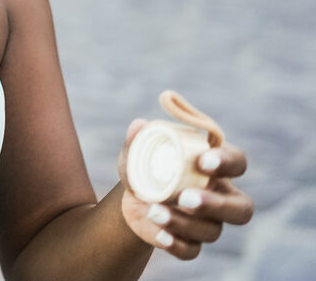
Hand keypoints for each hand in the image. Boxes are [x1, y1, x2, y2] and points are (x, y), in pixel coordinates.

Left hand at [117, 119, 253, 259]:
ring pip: (213, 231)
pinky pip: (193, 250)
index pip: (237, 162)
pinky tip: (159, 234)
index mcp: (215, 168)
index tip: (204, 161)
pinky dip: (176, 244)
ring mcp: (209, 223)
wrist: (133, 199)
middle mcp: (222, 197)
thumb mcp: (136, 153)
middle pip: (242, 208)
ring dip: (184, 223)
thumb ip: (137, 140)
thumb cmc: (144, 168)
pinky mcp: (191, 242)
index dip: (227, 162)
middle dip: (216, 204)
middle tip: (185, 198)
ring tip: (153, 210)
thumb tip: (139, 125)